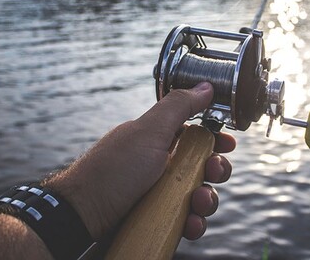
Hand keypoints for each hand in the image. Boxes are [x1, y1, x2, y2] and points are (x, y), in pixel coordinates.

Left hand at [45, 82, 235, 239]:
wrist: (82, 215)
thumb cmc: (113, 169)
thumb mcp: (149, 131)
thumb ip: (179, 107)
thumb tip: (206, 86)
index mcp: (160, 139)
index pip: (196, 134)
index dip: (215, 138)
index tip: (228, 144)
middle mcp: (162, 164)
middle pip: (203, 165)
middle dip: (216, 171)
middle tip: (213, 173)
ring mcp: (160, 192)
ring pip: (198, 194)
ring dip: (207, 200)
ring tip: (198, 205)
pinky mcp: (158, 217)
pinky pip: (185, 218)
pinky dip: (192, 222)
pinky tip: (188, 224)